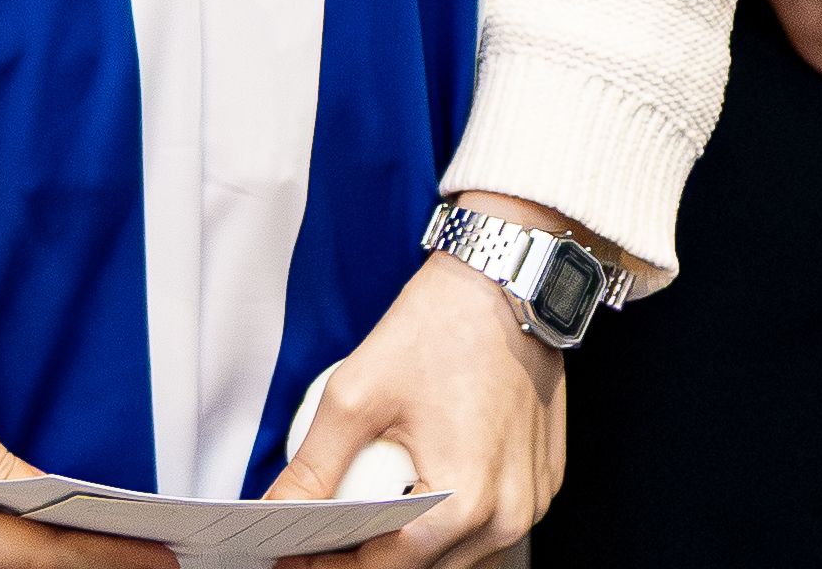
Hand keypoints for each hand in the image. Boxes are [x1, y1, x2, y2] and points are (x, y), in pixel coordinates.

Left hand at [269, 222, 572, 561]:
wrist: (506, 281)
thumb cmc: (438, 328)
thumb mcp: (356, 394)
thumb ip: (313, 467)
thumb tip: (278, 510)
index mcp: (463, 500)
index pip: (387, 567)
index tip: (296, 557)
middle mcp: (508, 514)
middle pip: (426, 568)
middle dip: (370, 559)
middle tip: (324, 538)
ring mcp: (532, 501)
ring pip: (461, 555)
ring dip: (415, 546)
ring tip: (368, 515)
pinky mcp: (544, 482)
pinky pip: (491, 526)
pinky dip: (454, 522)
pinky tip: (418, 492)